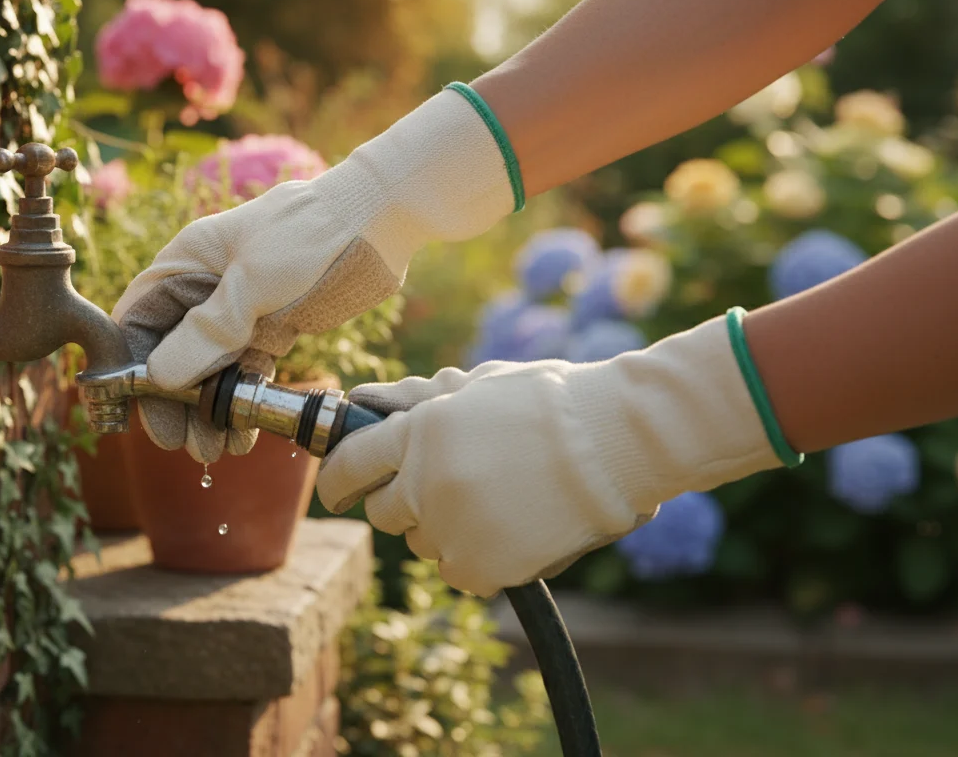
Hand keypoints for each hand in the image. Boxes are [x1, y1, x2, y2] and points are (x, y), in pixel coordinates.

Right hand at [112, 86, 515, 462]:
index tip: (142, 414)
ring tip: (215, 450)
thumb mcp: (255, 282)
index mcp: (188, 261)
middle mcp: (206, 286)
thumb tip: (160, 376)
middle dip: (175, 402)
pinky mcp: (273, 325)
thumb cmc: (311, 235)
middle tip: (184, 444)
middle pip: (172, 352)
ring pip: (209, 368)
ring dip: (208, 409)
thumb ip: (208, 330)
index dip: (134, 369)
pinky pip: (245, 370)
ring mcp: (240, 308)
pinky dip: (240, 400)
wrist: (379, 220)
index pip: (140, 320)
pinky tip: (243, 432)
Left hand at [315, 316, 783, 596]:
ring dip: (443, 528)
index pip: (349, 465)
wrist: (619, 442)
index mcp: (418, 432)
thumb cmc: (553, 403)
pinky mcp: (482, 569)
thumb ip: (416, 401)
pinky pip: (458, 571)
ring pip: (422, 544)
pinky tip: (510, 528)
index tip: (338, 490)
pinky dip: (476, 557)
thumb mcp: (479, 386)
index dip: (338, 479)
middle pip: (382, 513)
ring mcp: (453, 530)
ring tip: (495, 500)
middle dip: (402, 502)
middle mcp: (425, 484)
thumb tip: (362, 401)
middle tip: (441, 488)